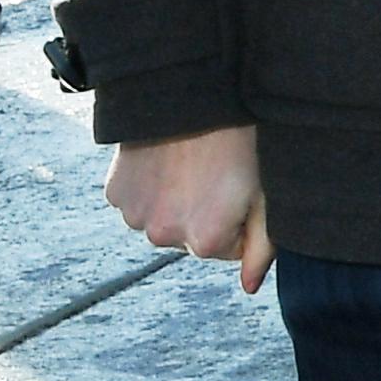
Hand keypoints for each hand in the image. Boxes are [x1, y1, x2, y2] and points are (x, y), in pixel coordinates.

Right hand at [105, 126, 272, 293]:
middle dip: (205, 212)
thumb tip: (250, 286)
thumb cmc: (242, 140)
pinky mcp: (114, 192)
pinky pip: (137, 200)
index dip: (239, 217)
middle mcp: (165, 238)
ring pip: (163, 218)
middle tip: (217, 170)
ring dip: (175, 200)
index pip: (228, 247)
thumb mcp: (266, 191)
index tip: (241, 186)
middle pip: (191, 235)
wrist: (195, 94)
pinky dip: (149, 186)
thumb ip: (264, 245)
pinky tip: (165, 159)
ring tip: (191, 163)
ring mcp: (134, 216)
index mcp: (206, 242)